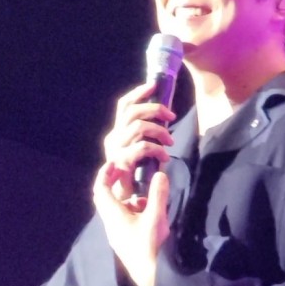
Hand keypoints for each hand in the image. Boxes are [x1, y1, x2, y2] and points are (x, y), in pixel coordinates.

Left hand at [93, 161, 169, 285]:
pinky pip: (122, 219)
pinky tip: (148, 213)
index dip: (105, 174)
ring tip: (144, 197)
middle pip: (104, 198)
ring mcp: (116, 233)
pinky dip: (131, 211)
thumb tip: (160, 174)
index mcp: (113, 215)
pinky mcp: (123, 240)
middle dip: (112, 183)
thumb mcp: (157, 217)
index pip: (101, 189)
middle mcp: (110, 223)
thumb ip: (158, 194)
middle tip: (125, 173)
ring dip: (125, 198)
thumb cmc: (150, 246)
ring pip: (114, 209)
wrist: (150, 276)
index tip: (113, 163)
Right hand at [103, 81, 175, 201]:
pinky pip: (142, 146)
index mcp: (117, 133)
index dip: (138, 93)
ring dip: (159, 131)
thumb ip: (148, 134)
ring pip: (138, 126)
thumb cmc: (137, 175)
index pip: (123, 105)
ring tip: (170, 141)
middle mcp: (112, 138)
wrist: (125, 201)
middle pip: (132, 112)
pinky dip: (157, 149)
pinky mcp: (121, 162)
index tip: (154, 85)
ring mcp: (115, 150)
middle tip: (171, 116)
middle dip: (155, 109)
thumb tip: (165, 117)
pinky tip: (165, 157)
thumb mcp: (142, 150)